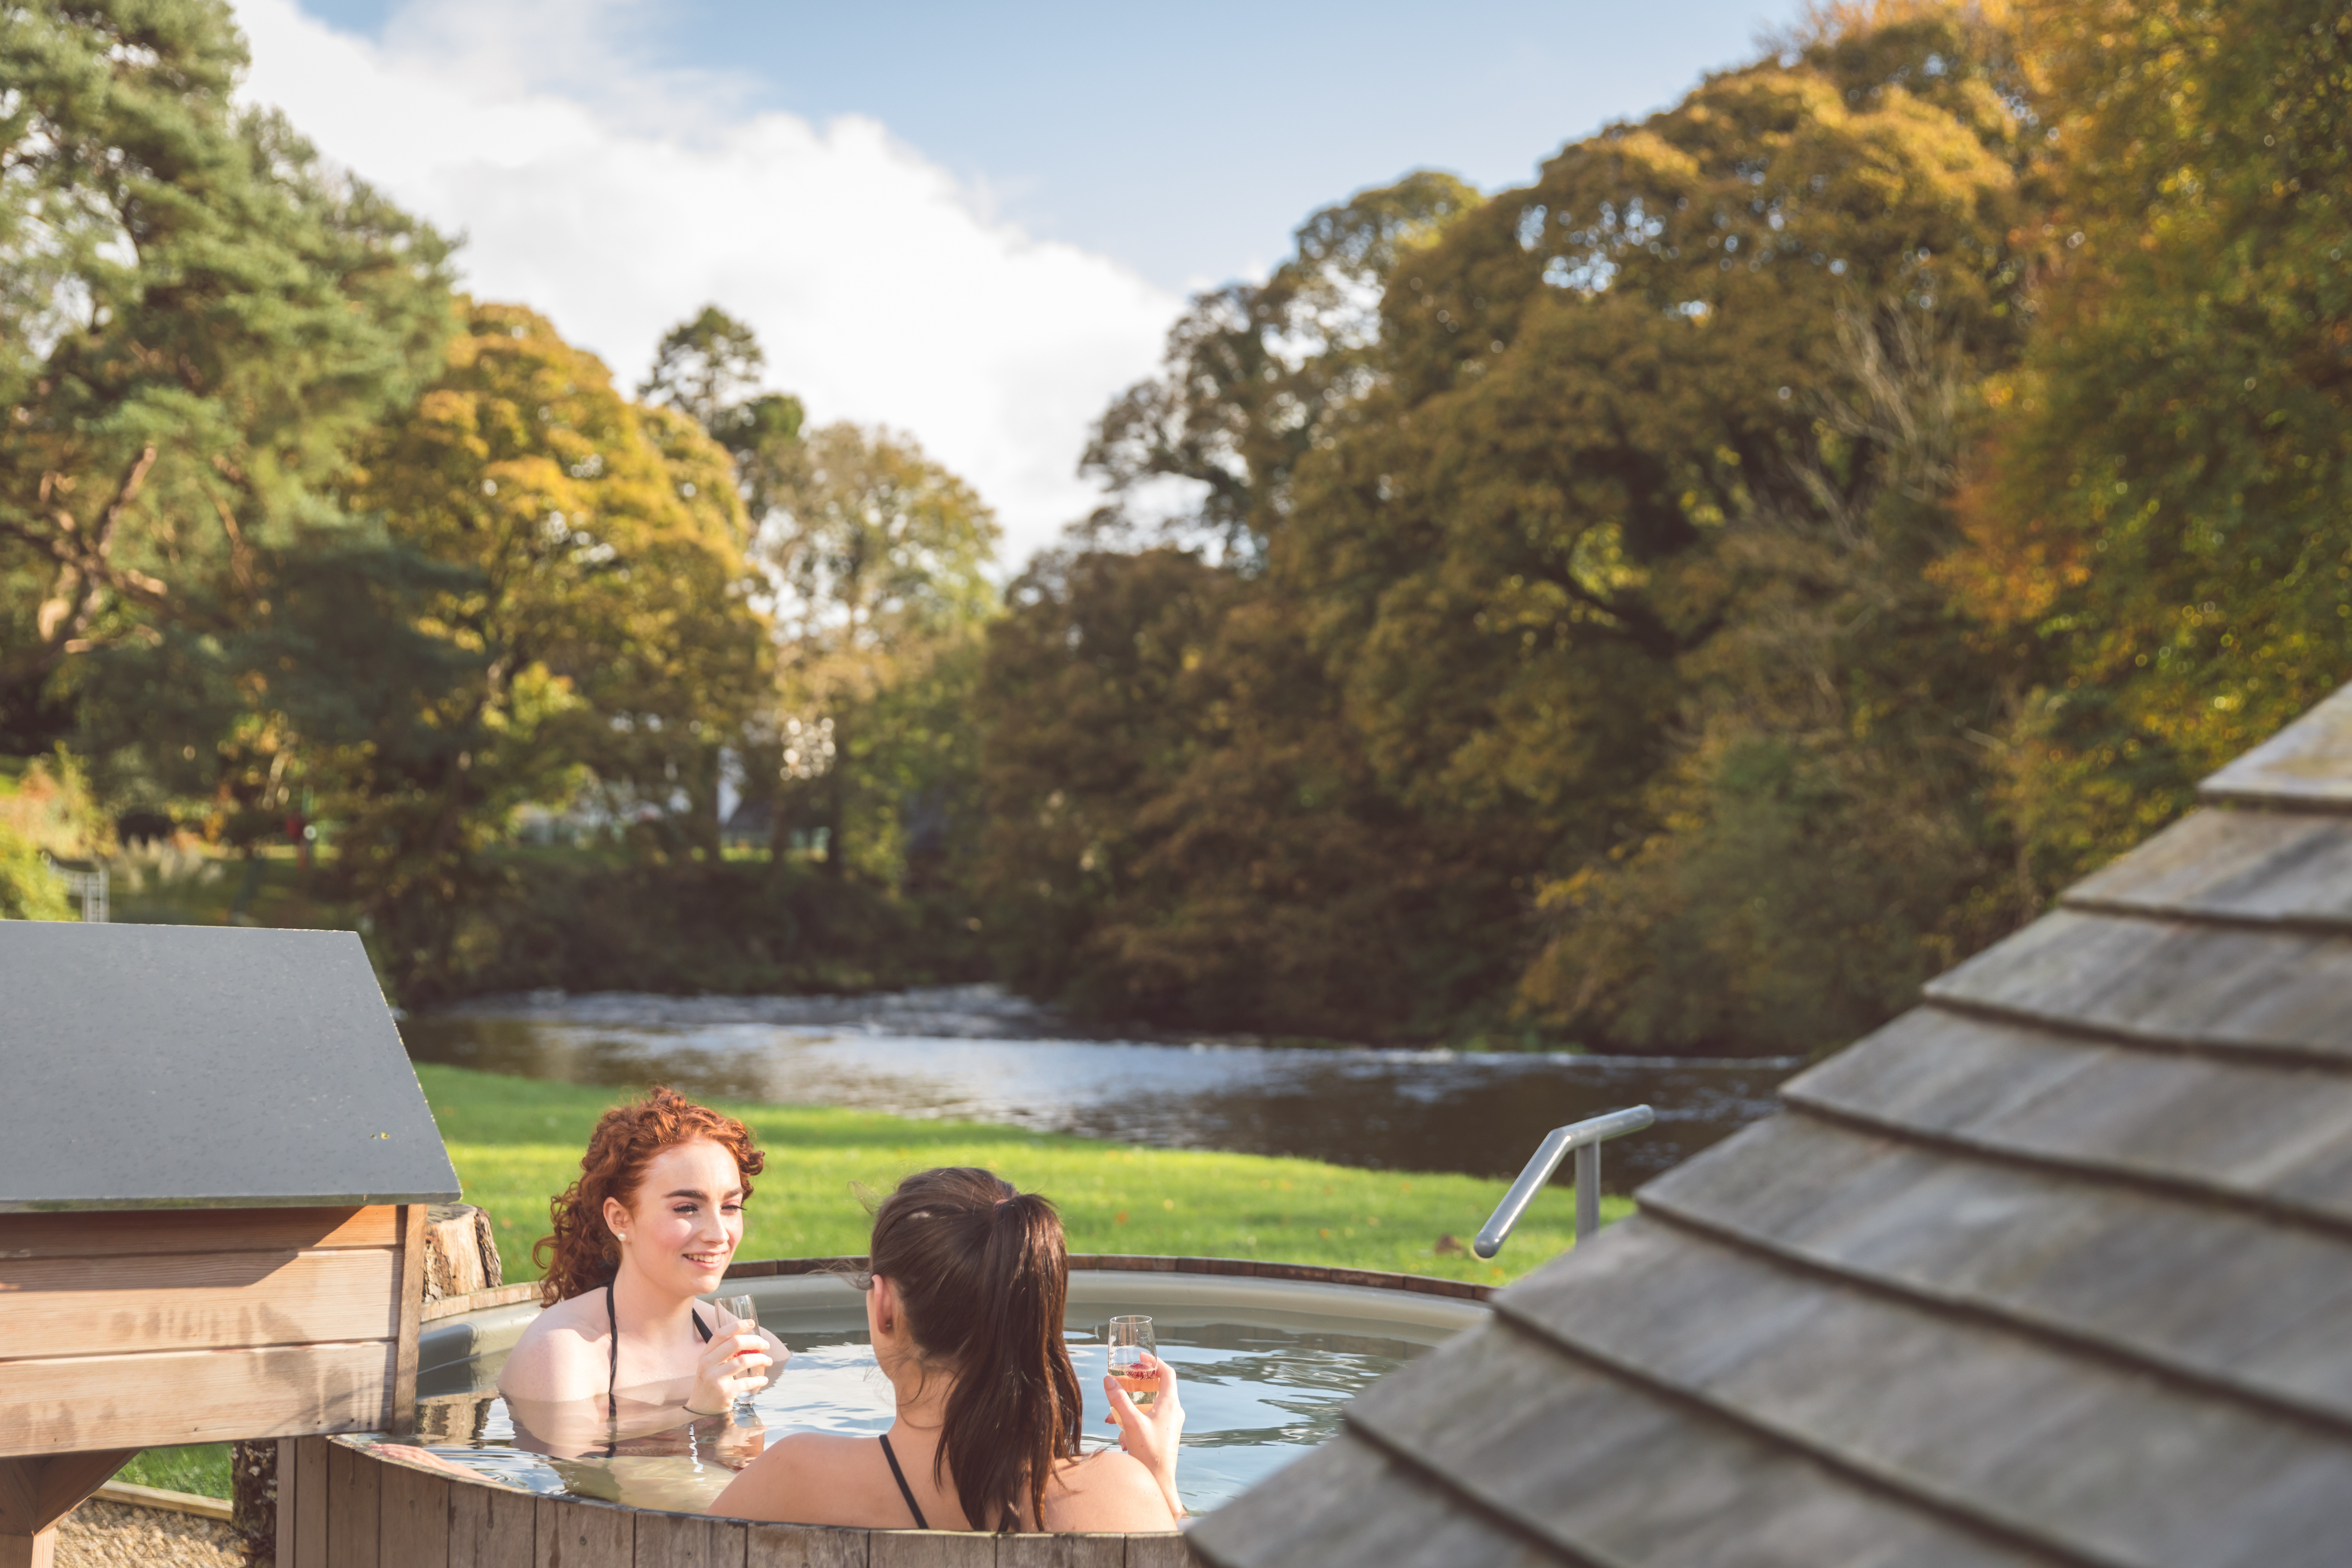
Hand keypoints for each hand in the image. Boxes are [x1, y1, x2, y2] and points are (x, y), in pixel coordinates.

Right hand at [687, 1329, 772, 1414]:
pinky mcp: (724, 1392)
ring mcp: (715, 1378)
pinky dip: (759, 1380)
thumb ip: (723, 1353)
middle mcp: (707, 1364)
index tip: (752, 1323)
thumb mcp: (710, 1366)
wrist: (701, 1411)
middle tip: (765, 1345)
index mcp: (705, 1355)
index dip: (738, 1325)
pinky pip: (746, 1381)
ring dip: (760, 1359)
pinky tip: (763, 1380)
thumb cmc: (709, 1385)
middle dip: (755, 1341)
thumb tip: (749, 1340)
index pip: (721, 1334)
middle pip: (735, 1343)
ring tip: (768, 1361)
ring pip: (743, 1360)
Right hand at [1102, 1355, 1184, 1518]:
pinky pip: (1148, 1420)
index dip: (1153, 1362)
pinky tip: (1120, 1435)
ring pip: (1148, 1405)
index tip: (1139, 1357)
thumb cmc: (1149, 1454)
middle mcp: (1173, 1411)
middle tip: (1120, 1381)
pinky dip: (1133, 1421)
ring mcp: (1169, 1423)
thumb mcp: (1130, 1423)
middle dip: (1134, 1384)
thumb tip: (1108, 1379)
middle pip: (1155, 1387)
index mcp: (1170, 1404)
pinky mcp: (1163, 1435)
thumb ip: (1118, 1400)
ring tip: (1111, 1416)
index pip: (1167, 1372)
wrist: (1159, 1483)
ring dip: (1129, 1406)